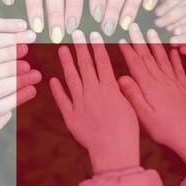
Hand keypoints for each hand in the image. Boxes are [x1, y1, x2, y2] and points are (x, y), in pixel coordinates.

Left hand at [50, 30, 139, 173]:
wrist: (114, 150)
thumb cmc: (128, 131)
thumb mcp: (132, 106)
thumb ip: (124, 91)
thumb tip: (120, 77)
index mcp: (110, 88)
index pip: (102, 62)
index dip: (97, 47)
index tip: (93, 35)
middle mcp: (93, 92)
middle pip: (86, 66)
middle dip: (81, 48)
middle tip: (75, 34)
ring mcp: (80, 103)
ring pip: (71, 78)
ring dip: (66, 62)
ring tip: (62, 49)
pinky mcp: (71, 117)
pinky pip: (62, 100)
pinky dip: (57, 90)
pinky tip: (52, 80)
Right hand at [118, 24, 185, 168]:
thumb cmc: (165, 129)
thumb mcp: (144, 116)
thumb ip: (133, 96)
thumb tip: (121, 77)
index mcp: (149, 87)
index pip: (136, 64)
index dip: (128, 51)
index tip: (120, 40)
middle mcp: (161, 81)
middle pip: (148, 57)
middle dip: (139, 41)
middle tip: (133, 27)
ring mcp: (173, 83)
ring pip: (162, 59)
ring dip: (156, 44)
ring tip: (151, 32)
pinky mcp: (183, 87)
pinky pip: (178, 68)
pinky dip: (175, 58)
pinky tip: (173, 50)